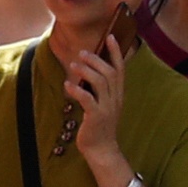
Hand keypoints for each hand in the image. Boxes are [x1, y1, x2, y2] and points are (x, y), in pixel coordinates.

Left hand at [65, 37, 130, 175]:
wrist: (102, 150)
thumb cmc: (99, 126)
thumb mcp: (103, 104)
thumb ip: (98, 89)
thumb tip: (87, 71)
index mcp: (118, 94)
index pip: (120, 69)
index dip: (115, 52)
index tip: (109, 37)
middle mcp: (115, 98)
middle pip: (109, 72)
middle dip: (96, 60)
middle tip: (82, 53)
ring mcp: (107, 108)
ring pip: (100, 82)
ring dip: (86, 71)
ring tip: (73, 66)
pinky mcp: (96, 116)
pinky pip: (87, 99)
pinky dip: (77, 90)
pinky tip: (67, 85)